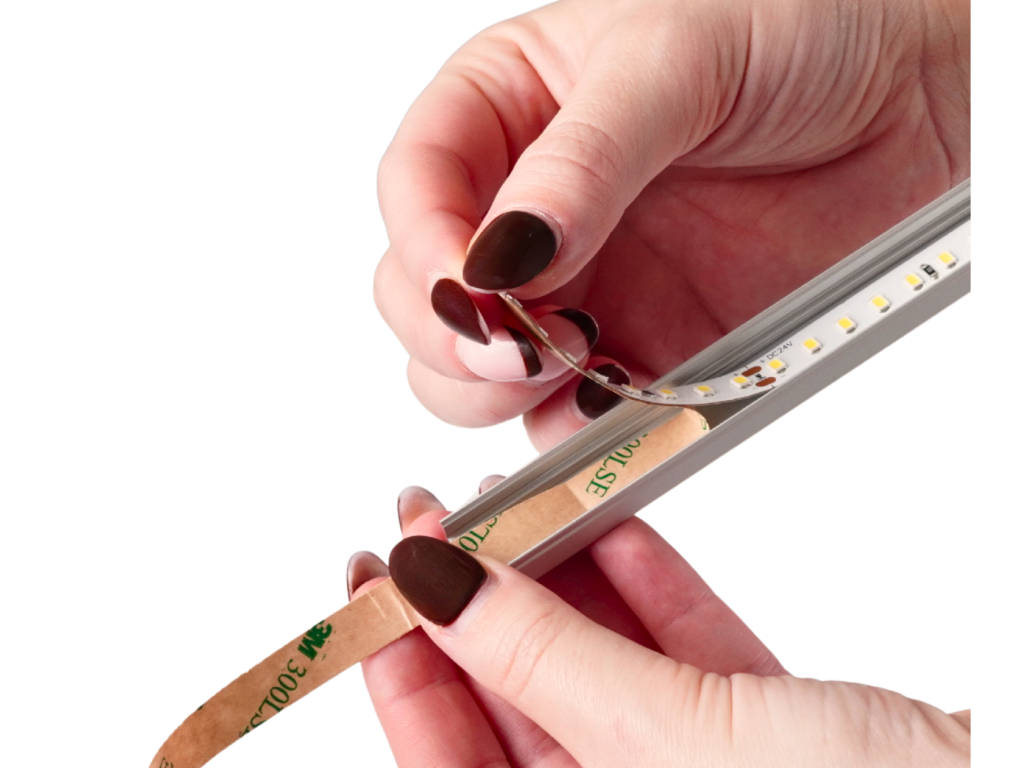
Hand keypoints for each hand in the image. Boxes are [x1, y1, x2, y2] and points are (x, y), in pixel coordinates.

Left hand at [349, 481, 969, 767]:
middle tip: (432, 522)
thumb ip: (548, 665)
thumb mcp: (674, 749)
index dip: (401, 671)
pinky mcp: (782, 742)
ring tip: (511, 505)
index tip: (373, 577)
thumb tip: (431, 587)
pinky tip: (612, 524)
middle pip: (518, 713)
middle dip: (473, 609)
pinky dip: (650, 591)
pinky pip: (691, 660)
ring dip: (560, 584)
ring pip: (603, 675)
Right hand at [373, 0, 969, 450]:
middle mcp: (528, 201)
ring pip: (477, 367)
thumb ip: (579, 164)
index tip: (474, 293)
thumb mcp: (675, 60)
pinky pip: (572, 412)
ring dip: (500, 390)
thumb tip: (497, 260)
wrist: (917, 92)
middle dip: (452, 335)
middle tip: (518, 349)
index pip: (415, 188)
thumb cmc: (800, 29)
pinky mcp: (640, 342)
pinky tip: (611, 409)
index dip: (425, 249)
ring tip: (570, 366)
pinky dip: (577, 432)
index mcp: (508, 106)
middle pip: (421, 293)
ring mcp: (580, 280)